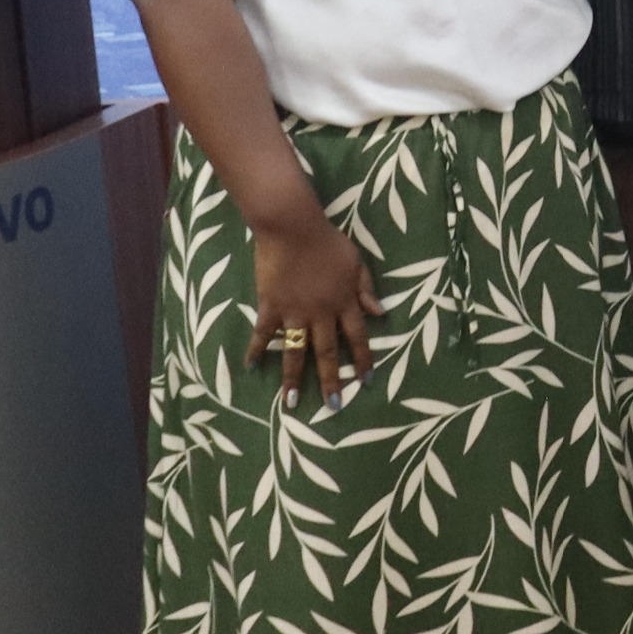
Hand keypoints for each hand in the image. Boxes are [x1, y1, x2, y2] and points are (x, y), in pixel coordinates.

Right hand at [248, 211, 378, 402]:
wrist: (293, 227)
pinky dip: (256, 350)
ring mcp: (294, 312)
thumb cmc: (327, 242)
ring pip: (295, 351)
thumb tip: (381, 314)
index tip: (366, 381)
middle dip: (331, 381)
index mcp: (345, 302)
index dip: (363, 360)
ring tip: (292, 402)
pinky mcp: (270, 305)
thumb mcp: (357, 263)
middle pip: (328, 352)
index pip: (358, 337)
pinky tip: (251, 367)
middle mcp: (321, 313)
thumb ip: (366, 290)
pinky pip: (263, 333)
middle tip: (333, 406)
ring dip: (294, 378)